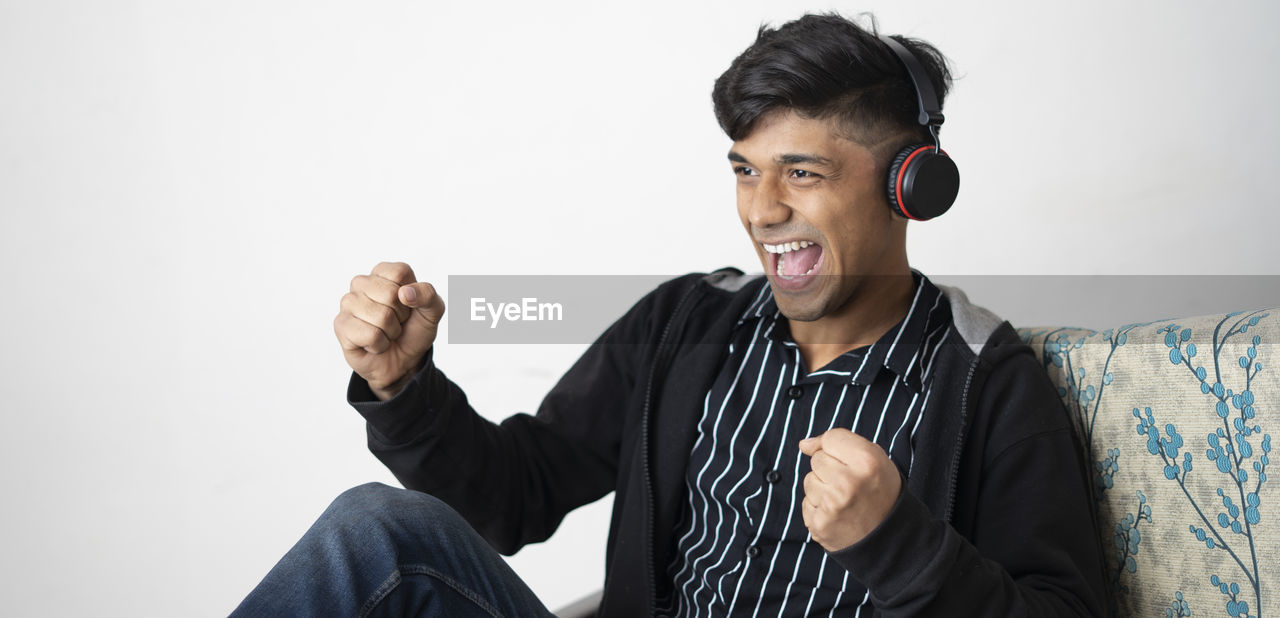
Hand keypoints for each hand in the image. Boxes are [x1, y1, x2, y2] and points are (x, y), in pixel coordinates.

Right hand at [333, 261, 445, 400]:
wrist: (402, 362)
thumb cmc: (413, 331)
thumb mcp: (432, 311)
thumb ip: (428, 295)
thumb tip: (405, 293)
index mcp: (383, 273)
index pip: (400, 272)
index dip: (412, 295)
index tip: (408, 306)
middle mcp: (362, 283)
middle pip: (390, 294)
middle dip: (401, 316)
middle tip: (396, 323)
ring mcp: (348, 303)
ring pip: (381, 316)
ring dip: (390, 332)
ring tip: (385, 333)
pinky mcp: (341, 325)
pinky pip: (370, 335)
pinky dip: (379, 345)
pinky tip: (374, 344)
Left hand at [798, 428, 901, 551]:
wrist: (890, 539)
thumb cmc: (881, 493)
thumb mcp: (875, 459)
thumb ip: (840, 442)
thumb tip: (803, 445)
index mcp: (867, 461)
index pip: (831, 438)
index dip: (838, 448)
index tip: (849, 462)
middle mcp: (848, 482)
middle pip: (817, 459)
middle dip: (830, 469)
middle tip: (849, 484)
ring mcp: (831, 505)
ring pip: (809, 480)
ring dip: (822, 488)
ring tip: (844, 499)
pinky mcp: (819, 524)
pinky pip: (806, 502)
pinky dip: (818, 507)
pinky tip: (838, 514)